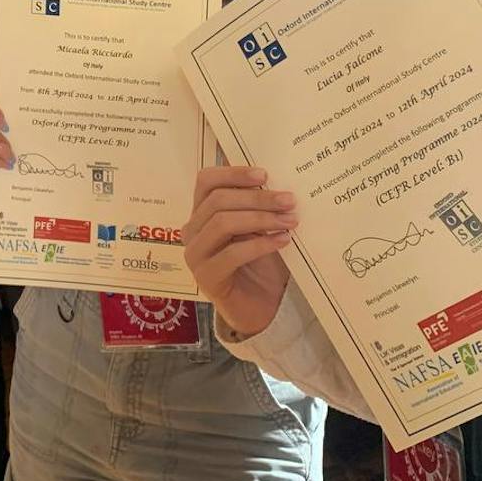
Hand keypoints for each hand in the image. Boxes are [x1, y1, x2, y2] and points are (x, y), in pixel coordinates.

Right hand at [183, 165, 298, 336]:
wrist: (260, 307)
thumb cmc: (259, 263)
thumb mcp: (258, 228)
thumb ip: (256, 206)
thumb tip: (274, 180)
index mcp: (200, 213)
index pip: (206, 182)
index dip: (233, 173)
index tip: (265, 174)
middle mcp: (191, 231)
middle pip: (218, 201)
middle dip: (257, 197)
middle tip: (288, 200)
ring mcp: (195, 255)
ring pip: (222, 222)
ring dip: (261, 218)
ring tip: (290, 221)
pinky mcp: (206, 277)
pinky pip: (233, 253)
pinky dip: (261, 244)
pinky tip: (283, 241)